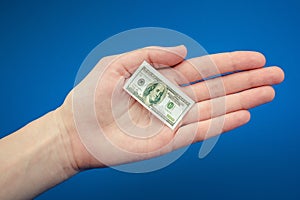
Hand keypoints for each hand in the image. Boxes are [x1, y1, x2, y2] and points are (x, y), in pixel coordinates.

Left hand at [57, 45, 283, 169]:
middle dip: (247, 80)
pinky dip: (223, 123)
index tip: (256, 59)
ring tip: (269, 93)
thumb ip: (151, 55)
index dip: (231, 62)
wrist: (75, 132)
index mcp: (161, 79)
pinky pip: (201, 131)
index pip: (204, 68)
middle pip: (217, 87)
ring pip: (215, 108)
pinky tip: (244, 115)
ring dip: (243, 100)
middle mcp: (172, 99)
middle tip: (277, 75)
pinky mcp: (168, 141)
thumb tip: (184, 51)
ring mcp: (172, 120)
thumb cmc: (91, 98)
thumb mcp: (117, 64)